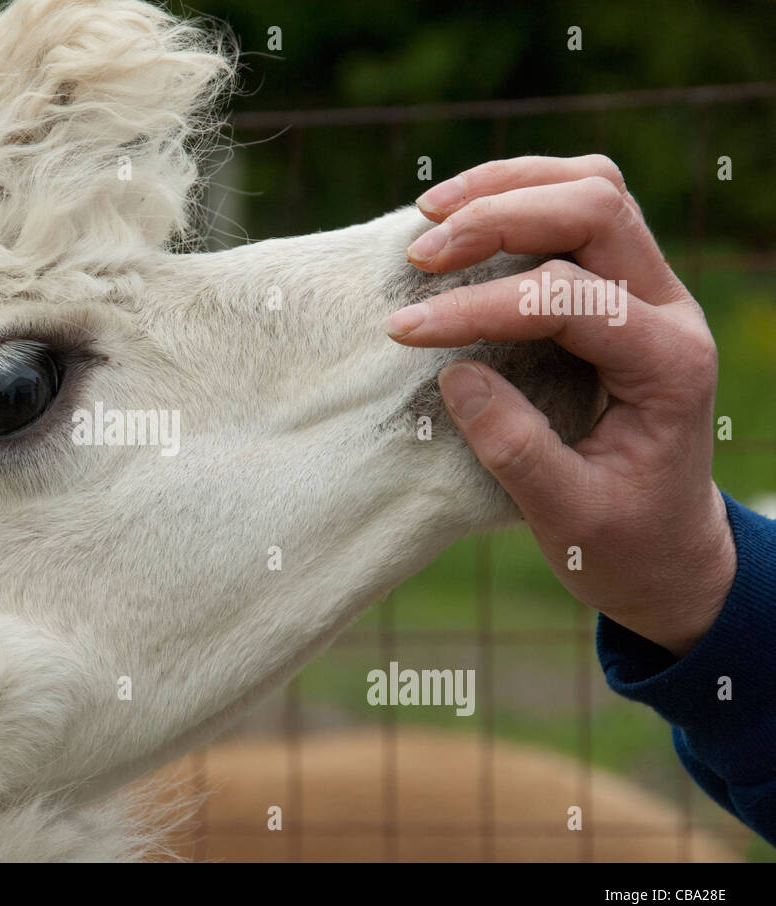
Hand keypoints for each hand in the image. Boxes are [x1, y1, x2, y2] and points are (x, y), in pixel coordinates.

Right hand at [385, 155, 735, 656]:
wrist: (669, 549)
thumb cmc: (622, 541)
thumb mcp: (569, 518)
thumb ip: (517, 450)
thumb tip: (454, 375)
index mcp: (668, 365)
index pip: (569, 299)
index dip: (479, 307)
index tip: (404, 332)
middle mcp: (670, 309)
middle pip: (595, 208)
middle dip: (499, 217)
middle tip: (419, 255)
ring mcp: (650, 289)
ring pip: (593, 187)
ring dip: (509, 187)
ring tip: (431, 213)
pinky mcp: (621, 287)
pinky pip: (579, 208)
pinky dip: (518, 196)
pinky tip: (462, 218)